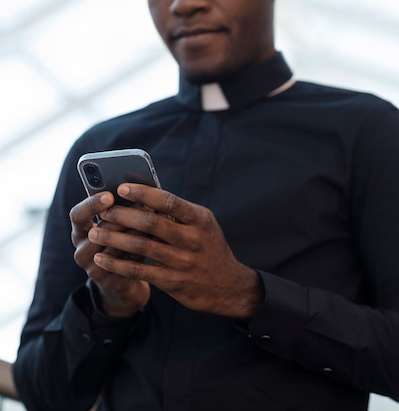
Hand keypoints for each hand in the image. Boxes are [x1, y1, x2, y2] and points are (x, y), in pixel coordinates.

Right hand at [70, 192, 150, 317]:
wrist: (123, 284)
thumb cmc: (122, 247)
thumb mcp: (116, 229)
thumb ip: (122, 212)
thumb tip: (142, 190)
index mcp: (79, 232)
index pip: (77, 215)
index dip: (92, 205)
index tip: (110, 195)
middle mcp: (81, 250)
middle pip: (99, 230)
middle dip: (124, 216)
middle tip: (146, 203)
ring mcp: (93, 268)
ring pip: (116, 246)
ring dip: (137, 231)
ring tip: (156, 219)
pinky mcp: (109, 281)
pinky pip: (128, 263)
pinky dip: (144, 248)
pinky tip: (159, 239)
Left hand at [87, 184, 263, 319]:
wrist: (228, 286)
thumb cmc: (210, 248)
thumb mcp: (204, 226)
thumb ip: (180, 213)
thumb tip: (144, 197)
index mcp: (200, 220)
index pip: (168, 201)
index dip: (143, 194)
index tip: (121, 188)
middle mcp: (193, 239)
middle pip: (150, 222)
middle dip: (122, 215)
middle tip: (103, 211)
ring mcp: (183, 261)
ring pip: (141, 246)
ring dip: (113, 238)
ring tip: (94, 233)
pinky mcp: (174, 282)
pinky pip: (139, 270)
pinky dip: (117, 263)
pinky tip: (102, 258)